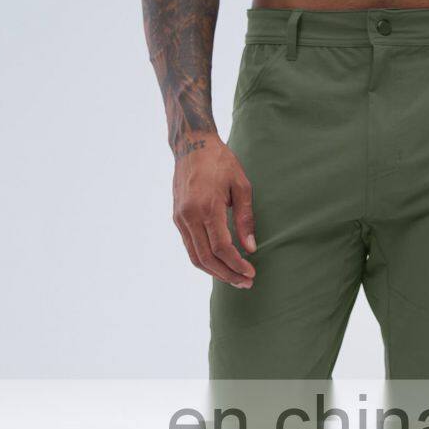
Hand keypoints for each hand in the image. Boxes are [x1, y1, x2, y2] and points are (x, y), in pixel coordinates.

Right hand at [172, 135, 255, 287]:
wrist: (192, 145)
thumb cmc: (221, 162)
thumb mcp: (242, 186)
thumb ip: (246, 219)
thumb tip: (250, 248)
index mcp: (207, 207)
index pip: (221, 247)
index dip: (236, 265)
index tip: (251, 273)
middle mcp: (190, 216)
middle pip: (207, 258)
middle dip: (227, 274)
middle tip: (245, 282)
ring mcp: (181, 218)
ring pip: (195, 257)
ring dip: (216, 272)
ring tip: (235, 278)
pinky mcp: (177, 218)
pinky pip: (190, 247)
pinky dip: (205, 260)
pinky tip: (220, 265)